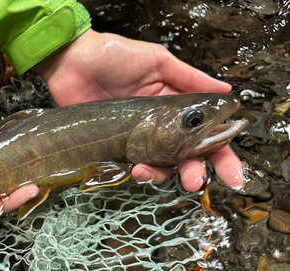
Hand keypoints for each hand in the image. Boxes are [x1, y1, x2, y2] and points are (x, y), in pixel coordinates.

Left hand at [36, 29, 242, 191]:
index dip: (221, 154)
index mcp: (175, 106)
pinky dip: (138, 172)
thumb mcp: (156, 61)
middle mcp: (160, 127)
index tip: (232, 174)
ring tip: (151, 172)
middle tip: (194, 181)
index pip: (205, 134)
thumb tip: (226, 90)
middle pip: (186, 157)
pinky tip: (137, 169)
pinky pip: (131, 166)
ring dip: (162, 175)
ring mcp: (137, 139)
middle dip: (195, 173)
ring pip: (160, 166)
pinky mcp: (115, 147)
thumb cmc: (114, 55)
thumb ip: (188, 78)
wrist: (72, 62)